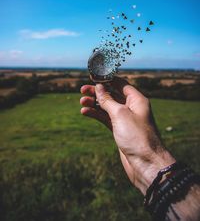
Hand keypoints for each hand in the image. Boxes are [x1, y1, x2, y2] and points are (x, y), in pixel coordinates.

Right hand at [80, 77, 174, 193]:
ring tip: (81, 101)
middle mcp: (131, 108)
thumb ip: (108, 100)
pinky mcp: (119, 130)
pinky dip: (96, 114)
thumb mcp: (120, 114)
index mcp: (136, 100)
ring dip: (94, 103)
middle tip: (82, 89)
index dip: (106, 79)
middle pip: (112, 94)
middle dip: (97, 92)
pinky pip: (105, 118)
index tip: (93, 76)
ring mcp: (125, 119)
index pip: (120, 84)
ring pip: (107, 107)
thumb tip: (99, 87)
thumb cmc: (137, 136)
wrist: (145, 163)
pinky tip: (85, 112)